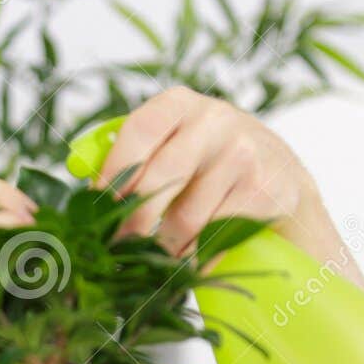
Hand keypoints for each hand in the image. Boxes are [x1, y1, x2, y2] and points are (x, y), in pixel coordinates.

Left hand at [97, 87, 363, 289]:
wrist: (280, 175)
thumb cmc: (207, 160)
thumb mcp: (173, 141)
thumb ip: (132, 155)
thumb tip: (82, 186)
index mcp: (179, 104)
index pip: (138, 131)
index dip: (114, 173)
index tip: (98, 208)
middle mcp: (214, 121)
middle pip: (161, 179)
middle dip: (133, 222)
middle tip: (118, 247)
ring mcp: (244, 155)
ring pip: (187, 219)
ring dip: (166, 248)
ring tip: (158, 257)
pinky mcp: (265, 192)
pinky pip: (215, 238)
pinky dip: (198, 259)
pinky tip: (192, 260)